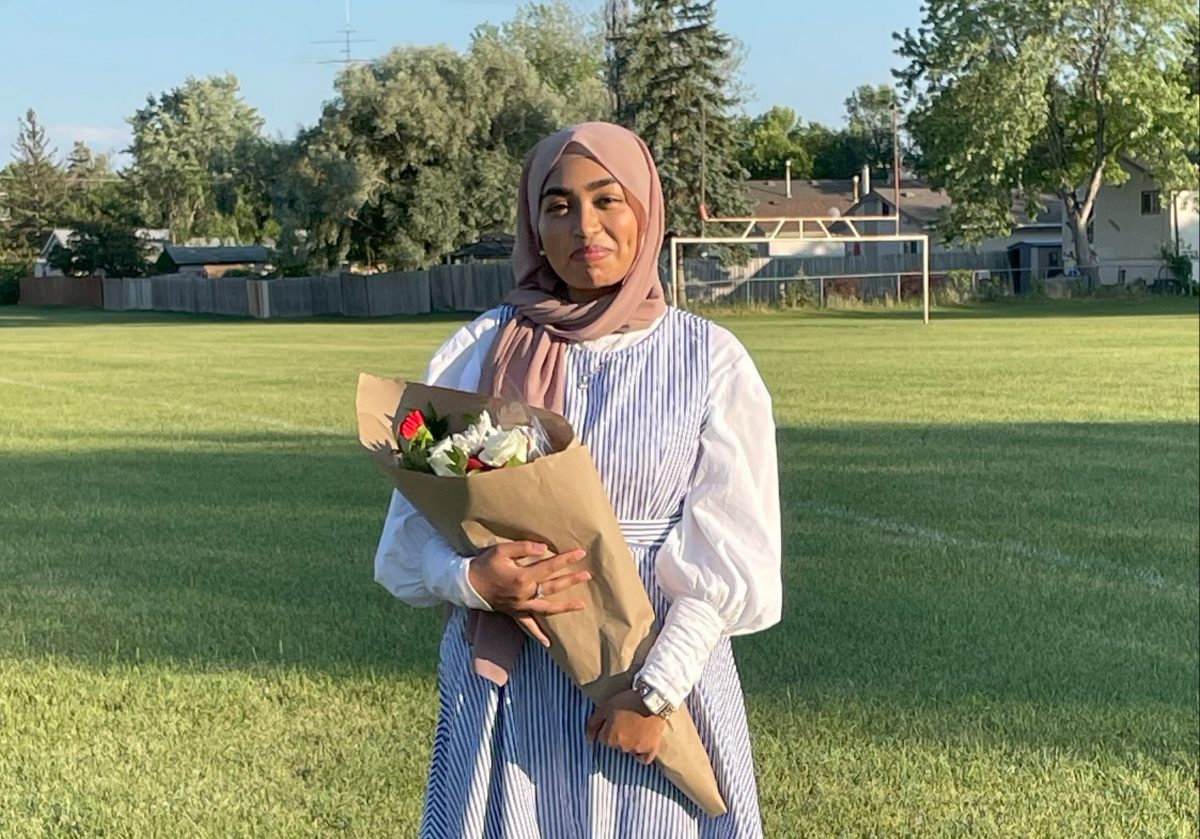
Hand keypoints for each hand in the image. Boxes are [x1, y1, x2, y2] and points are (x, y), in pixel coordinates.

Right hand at [468, 541, 590, 646]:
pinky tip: (549, 643)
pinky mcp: (514, 613)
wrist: (467, 584)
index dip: (566, 559)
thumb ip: (524, 547)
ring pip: (547, 608)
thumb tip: (544, 548)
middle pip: (553, 586)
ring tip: (581, 605)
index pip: (550, 566)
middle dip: (572, 580)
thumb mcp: (502, 550)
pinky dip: (538, 635)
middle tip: (588, 575)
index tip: (581, 553)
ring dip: (565, 606)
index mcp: (522, 577)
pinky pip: (528, 626)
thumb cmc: (484, 564)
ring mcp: (520, 606)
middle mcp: (524, 594)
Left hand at [585, 689, 666, 764]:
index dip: (607, 727)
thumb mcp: (605, 707)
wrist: (652, 699)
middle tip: (626, 720)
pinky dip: (641, 755)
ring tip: (636, 727)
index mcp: (609, 738)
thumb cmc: (627, 701)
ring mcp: (637, 749)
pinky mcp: (651, 749)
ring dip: (630, 742)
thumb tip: (588, 739)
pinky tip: (641, 744)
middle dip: (618, 735)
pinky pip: (643, 759)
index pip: (602, 738)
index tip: (614, 719)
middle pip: (616, 744)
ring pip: (629, 750)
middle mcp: (622, 747)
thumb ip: (593, 724)